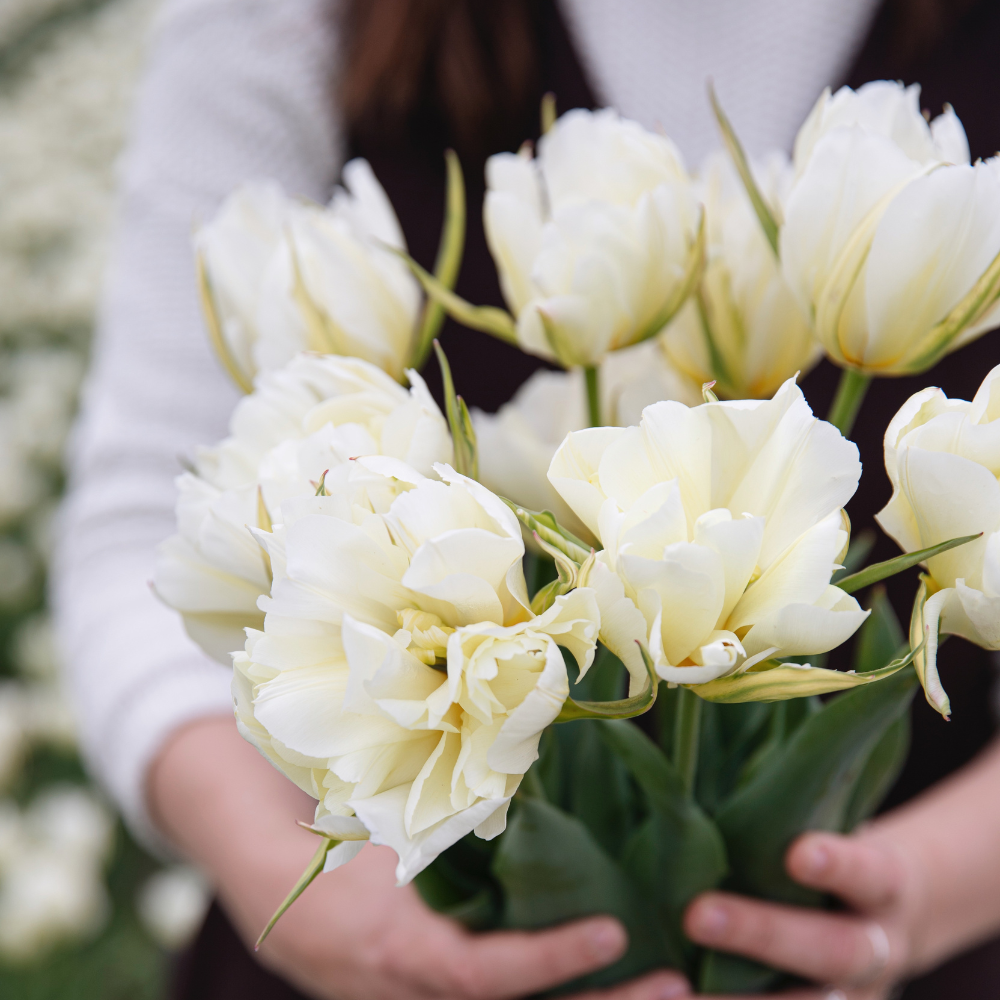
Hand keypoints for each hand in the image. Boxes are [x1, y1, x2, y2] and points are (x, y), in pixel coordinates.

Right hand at [257, 841, 691, 999]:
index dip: (551, 959)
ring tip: (667, 985)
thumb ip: (441, 817)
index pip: (485, 974)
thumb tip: (513, 763)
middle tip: (677, 985)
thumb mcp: (381, 837)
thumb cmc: (341, 862)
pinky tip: (619, 985)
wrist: (294, 916)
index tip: (614, 933)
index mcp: (406, 953)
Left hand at [683, 829, 920, 998]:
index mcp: (886, 887)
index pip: (869, 873)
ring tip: (672, 991)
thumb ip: (792, 821)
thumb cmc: (838, 855)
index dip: (838, 865)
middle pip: (831, 950)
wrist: (892, 922)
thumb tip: (697, 794)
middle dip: (763, 934)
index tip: (797, 854)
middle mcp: (878, 950)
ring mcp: (855, 997)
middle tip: (697, 915)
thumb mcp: (837, 833)